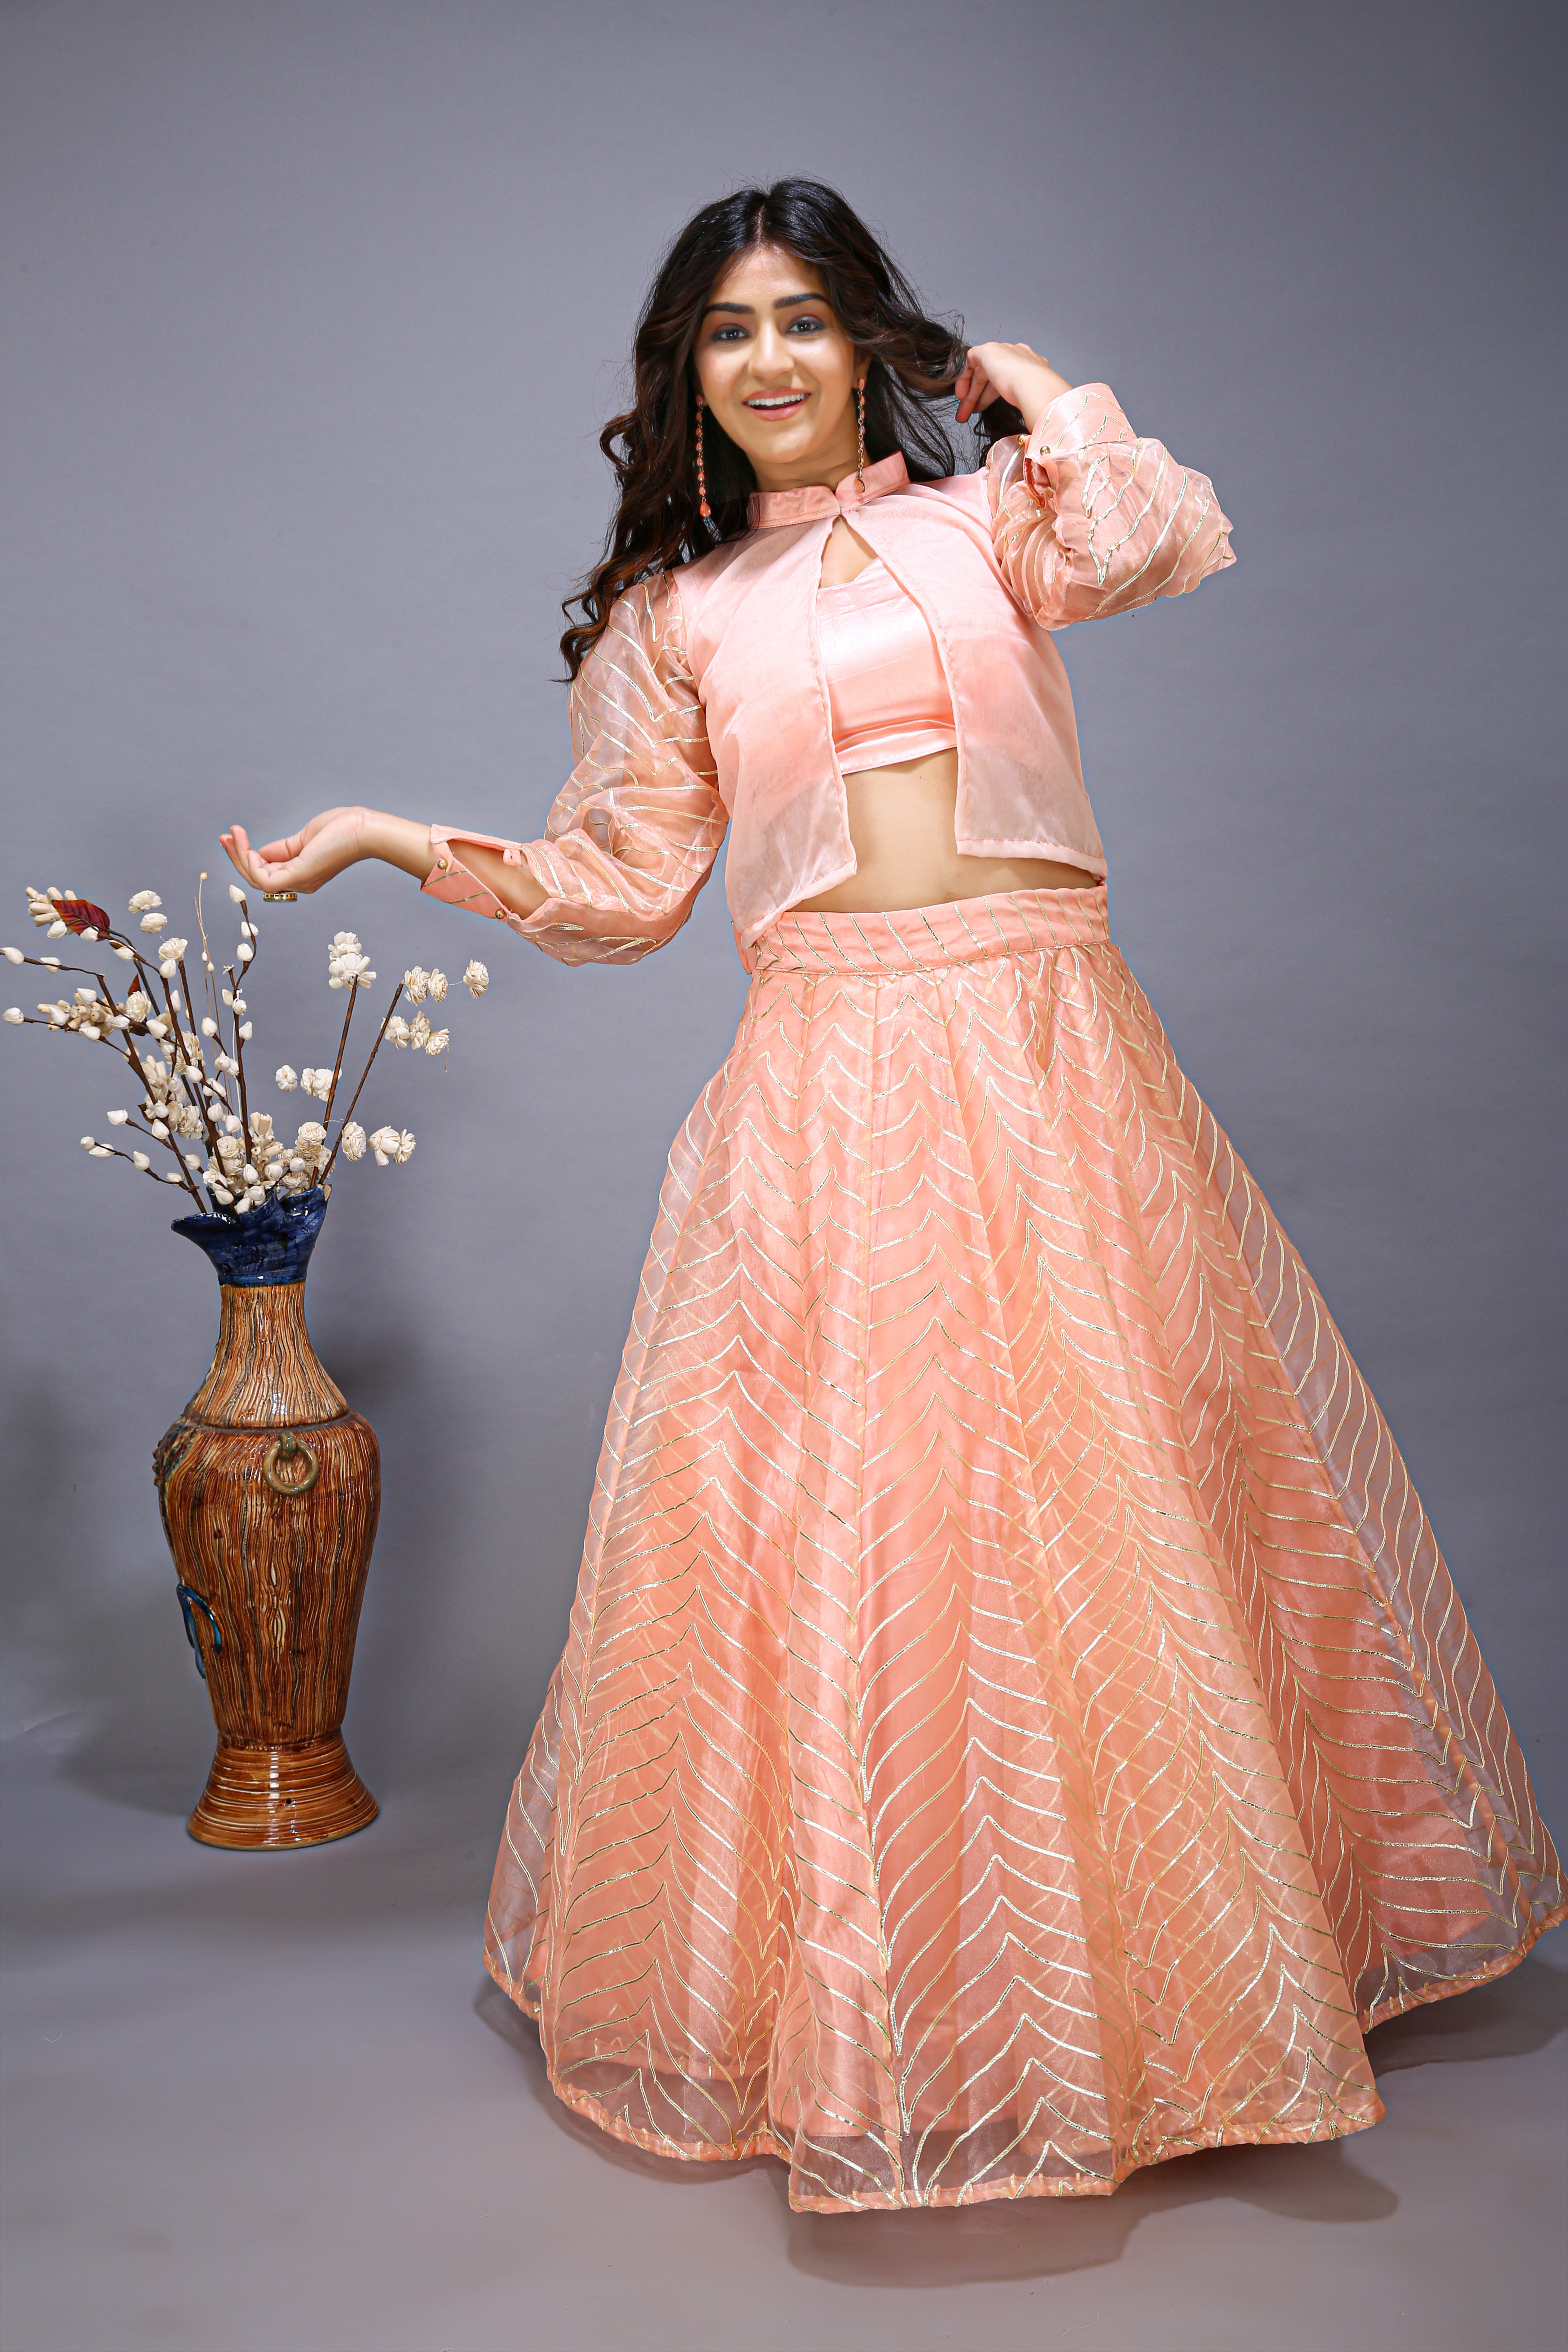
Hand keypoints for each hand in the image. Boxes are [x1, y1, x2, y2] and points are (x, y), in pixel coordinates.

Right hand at [220, 806, 373, 895]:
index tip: (233, 835)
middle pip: (257, 877)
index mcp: (301, 874)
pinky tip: (245, 845)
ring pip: (257, 879)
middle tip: (224, 837)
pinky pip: (264, 878)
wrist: (364, 829)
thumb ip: (281, 848)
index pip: (266, 872)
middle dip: (237, 857)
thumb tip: (257, 852)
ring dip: (239, 856)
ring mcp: (299, 881)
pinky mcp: (299, 876)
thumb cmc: (342, 829)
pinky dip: (250, 861)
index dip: (246, 856)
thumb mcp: (303, 838)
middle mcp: (299, 883)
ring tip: (232, 834)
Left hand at [955, 342, 1071, 432]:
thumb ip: (1020, 405)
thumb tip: (1020, 429)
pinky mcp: (989, 350)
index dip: (990, 395)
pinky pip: (970, 358)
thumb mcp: (1027, 402)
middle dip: (977, 397)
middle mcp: (1017, 355)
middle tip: (967, 415)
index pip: (1005, 378)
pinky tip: (961, 394)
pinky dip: (963, 375)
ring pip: (981, 371)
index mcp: (1030, 365)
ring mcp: (1003, 351)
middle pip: (991, 376)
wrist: (1035, 387)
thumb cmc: (1037, 399)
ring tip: (962, 414)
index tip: (981, 410)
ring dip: (970, 393)